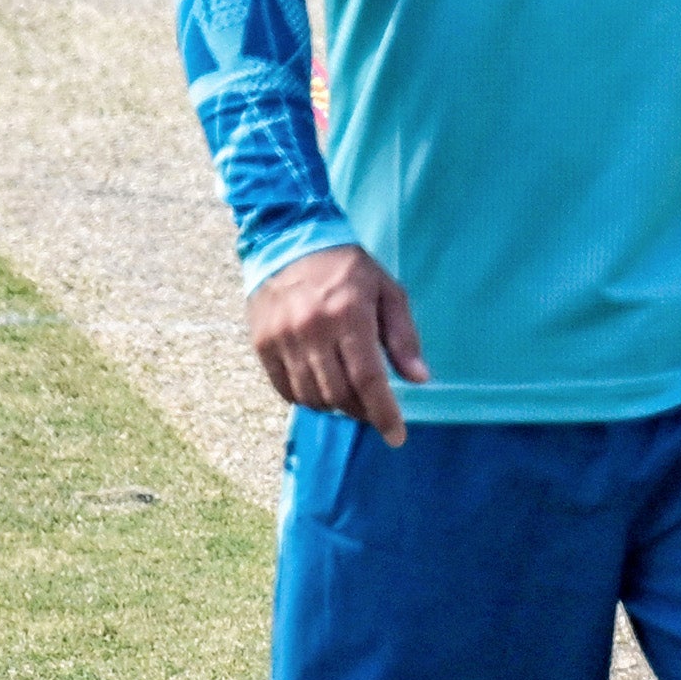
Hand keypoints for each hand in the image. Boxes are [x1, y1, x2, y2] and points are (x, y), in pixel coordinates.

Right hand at [251, 243, 421, 442]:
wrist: (289, 243)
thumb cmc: (348, 269)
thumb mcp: (387, 292)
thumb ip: (403, 337)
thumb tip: (418, 378)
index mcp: (349, 316)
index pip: (368, 378)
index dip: (383, 412)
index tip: (396, 436)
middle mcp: (313, 330)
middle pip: (338, 393)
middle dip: (361, 411)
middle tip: (373, 410)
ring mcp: (283, 339)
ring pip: (310, 396)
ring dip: (334, 406)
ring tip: (349, 398)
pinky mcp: (262, 344)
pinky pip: (284, 388)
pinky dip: (305, 398)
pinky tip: (321, 389)